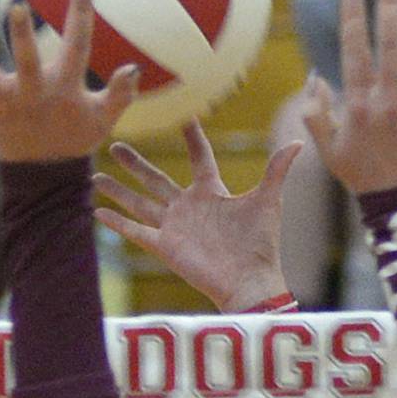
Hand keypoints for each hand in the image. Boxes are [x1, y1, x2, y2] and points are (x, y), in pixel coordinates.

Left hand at [0, 0, 138, 162]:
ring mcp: (5, 103)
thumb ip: (120, 94)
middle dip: (23, 37)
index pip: (78, 46)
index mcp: (65, 90)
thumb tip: (132, 67)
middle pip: (28, 63)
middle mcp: (33, 95)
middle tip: (18, 7)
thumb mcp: (103, 119)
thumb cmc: (74, 136)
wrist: (46, 175)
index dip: (82, 12)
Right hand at [95, 121, 302, 311]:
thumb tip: (301, 141)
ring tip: (95, 177)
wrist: (250, 281)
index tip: (184, 116)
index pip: (199, 158)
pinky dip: (117, 223)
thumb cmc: (261, 244)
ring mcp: (175, 227)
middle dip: (135, 164)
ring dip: (118, 191)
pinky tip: (97, 212)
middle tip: (115, 144)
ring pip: (139, 202)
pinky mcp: (165, 246)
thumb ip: (278, 170)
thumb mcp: (269, 201)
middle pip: (156, 179)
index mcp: (212, 193)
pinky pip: (136, 231)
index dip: (192, 137)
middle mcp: (189, 207)